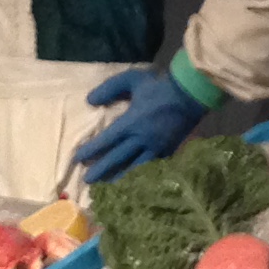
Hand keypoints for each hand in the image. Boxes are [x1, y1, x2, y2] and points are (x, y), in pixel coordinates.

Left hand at [77, 66, 204, 182]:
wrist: (191, 94)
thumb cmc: (160, 86)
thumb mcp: (132, 80)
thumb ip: (110, 88)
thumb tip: (90, 100)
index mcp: (131, 122)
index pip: (106, 140)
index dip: (91, 150)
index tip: (77, 159)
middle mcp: (141, 139)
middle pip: (117, 158)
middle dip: (101, 170)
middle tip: (87, 181)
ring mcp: (156, 147)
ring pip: (135, 168)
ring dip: (120, 178)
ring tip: (108, 188)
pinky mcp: (169, 151)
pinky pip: (152, 167)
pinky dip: (141, 176)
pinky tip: (135, 181)